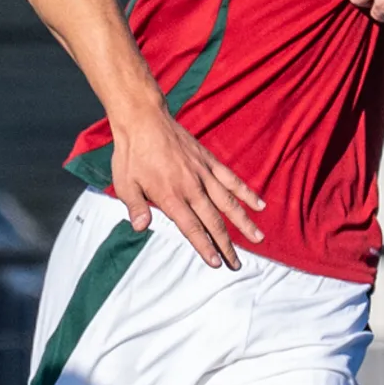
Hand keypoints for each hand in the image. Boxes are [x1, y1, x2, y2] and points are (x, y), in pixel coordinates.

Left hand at [109, 101, 263, 269]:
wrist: (144, 120)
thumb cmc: (131, 154)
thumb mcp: (124, 183)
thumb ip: (135, 207)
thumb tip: (140, 227)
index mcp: (170, 196)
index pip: (191, 227)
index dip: (205, 246)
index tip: (216, 263)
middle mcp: (191, 187)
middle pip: (213, 221)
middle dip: (226, 245)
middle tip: (236, 264)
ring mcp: (203, 173)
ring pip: (228, 202)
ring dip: (244, 222)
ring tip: (258, 239)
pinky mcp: (208, 161)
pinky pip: (231, 179)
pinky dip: (245, 192)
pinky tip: (259, 205)